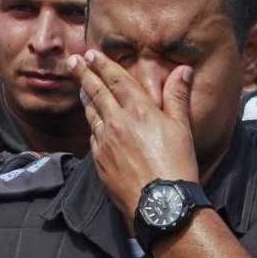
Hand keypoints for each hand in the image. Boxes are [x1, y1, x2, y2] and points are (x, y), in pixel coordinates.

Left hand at [69, 50, 198, 222]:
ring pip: (91, 114)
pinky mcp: (99, 161)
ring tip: (81, 87)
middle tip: (74, 61)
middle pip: (96, 93)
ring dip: (85, 98)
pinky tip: (92, 123)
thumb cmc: (176, 165)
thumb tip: (183, 69)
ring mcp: (104, 143)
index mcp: (138, 110)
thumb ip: (177, 96)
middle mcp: (116, 122)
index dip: (103, 65)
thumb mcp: (182, 127)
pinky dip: (92, 125)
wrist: (160, 203)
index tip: (91, 54)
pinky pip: (92, 137)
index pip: (116, 80)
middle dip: (84, 74)